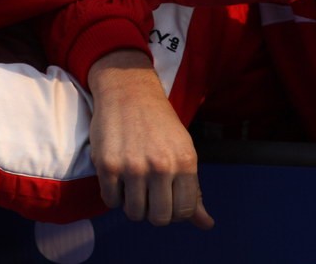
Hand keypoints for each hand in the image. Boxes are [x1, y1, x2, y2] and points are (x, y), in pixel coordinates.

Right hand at [88, 50, 213, 228]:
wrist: (129, 91)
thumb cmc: (159, 124)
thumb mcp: (183, 151)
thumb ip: (193, 190)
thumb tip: (207, 225)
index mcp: (185, 162)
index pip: (185, 212)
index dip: (175, 212)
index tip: (167, 199)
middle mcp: (161, 166)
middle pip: (159, 218)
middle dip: (154, 212)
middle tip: (149, 194)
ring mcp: (133, 166)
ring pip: (134, 213)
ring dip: (133, 205)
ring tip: (133, 185)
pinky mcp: (108, 165)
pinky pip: (110, 201)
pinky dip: (113, 195)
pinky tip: (118, 177)